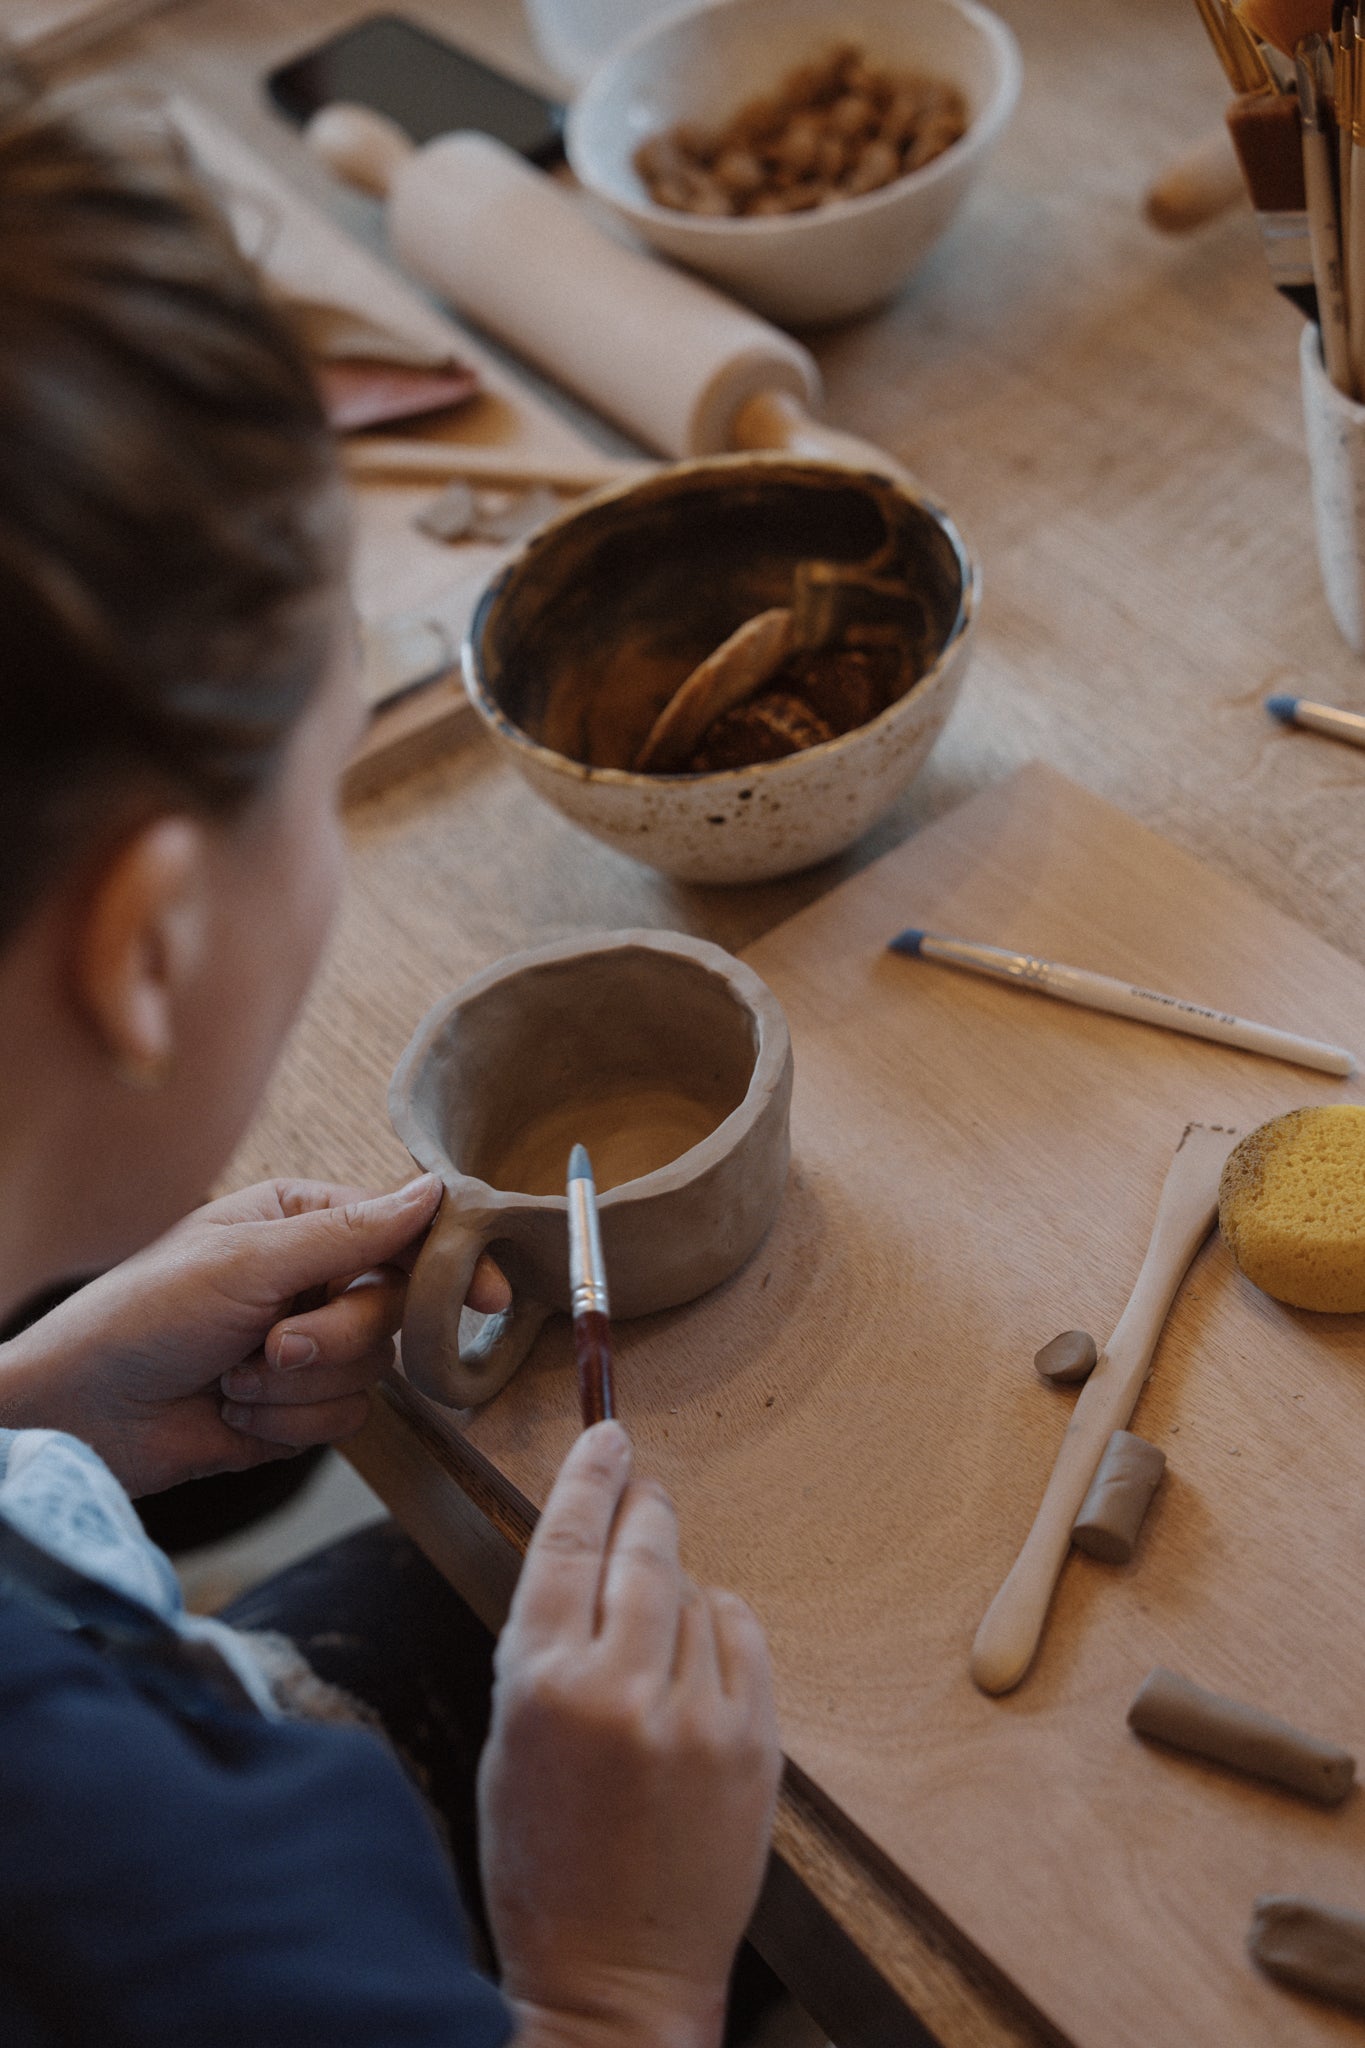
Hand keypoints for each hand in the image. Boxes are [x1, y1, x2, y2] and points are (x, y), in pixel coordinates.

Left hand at [0, 1175, 508, 1495]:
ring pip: (374, 1372)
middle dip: (333, 1340)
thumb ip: (351, 1233)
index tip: (485, 1297)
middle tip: (273, 1345)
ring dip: (299, 1386)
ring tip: (233, 1379)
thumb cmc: (144, 1315)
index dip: (446, 1263)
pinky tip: (232, 1411)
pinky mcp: (298, 1408)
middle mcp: (314, 1279)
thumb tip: (434, 1190)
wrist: (82, 1414)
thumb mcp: (248, 1261)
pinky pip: (344, 1420)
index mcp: (302, 1221)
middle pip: (393, 1311)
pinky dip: (288, 1423)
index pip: (402, 1232)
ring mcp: (309, 1346)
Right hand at [478, 1423, 780, 2047]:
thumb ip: (549, 1643)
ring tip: (653, 1636)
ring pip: (695, 1590)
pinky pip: (742, 1636)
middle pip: (641, 1550)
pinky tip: (695, 1662)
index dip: (590, 1477)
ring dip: (676, 1586)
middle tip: (642, 1486)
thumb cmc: (543, 1862)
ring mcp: (698, 1717)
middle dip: (643, 1508)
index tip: (608, 1435)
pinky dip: (719, 1631)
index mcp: (540, 1687)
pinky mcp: (755, 1744)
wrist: (615, 1978)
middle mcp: (622, 1691)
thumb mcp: (510, 1738)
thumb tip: (593, 1553)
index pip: (567, 1543)